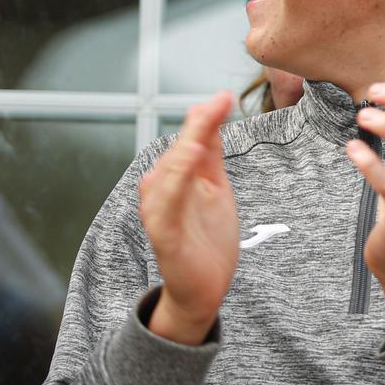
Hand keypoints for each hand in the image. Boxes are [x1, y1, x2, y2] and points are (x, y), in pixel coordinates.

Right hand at [139, 92, 238, 344]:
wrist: (205, 287)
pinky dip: (173, 185)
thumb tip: (212, 111)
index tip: (225, 96)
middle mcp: (162, 190)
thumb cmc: (207, 237)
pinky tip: (188, 166)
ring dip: (184, 150)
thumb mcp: (214, 187)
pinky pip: (164, 207)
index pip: (190, 140)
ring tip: (203, 128)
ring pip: (168, 174)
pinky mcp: (162, 236)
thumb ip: (210, 154)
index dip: (205, 118)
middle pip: (178, 151)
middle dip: (197, 127)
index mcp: (175, 177)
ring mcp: (159, 212)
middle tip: (220, 102)